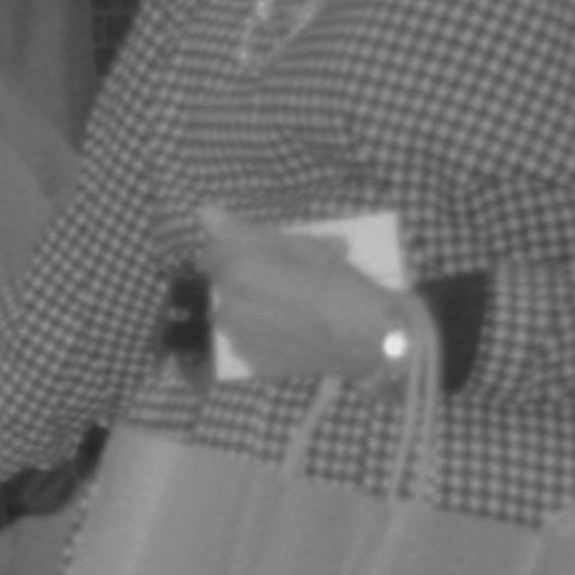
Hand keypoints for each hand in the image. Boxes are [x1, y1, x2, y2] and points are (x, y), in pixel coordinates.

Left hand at [195, 204, 414, 382]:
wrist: (370, 337)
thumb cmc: (339, 284)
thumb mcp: (301, 246)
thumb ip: (245, 231)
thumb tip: (205, 212)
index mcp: (237, 270)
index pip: (212, 253)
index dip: (234, 251)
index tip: (258, 254)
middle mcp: (228, 304)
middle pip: (225, 285)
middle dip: (246, 279)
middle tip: (286, 282)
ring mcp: (238, 337)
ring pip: (234, 314)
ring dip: (252, 308)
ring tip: (292, 309)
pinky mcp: (252, 362)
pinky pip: (247, 342)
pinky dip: (262, 336)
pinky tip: (292, 332)